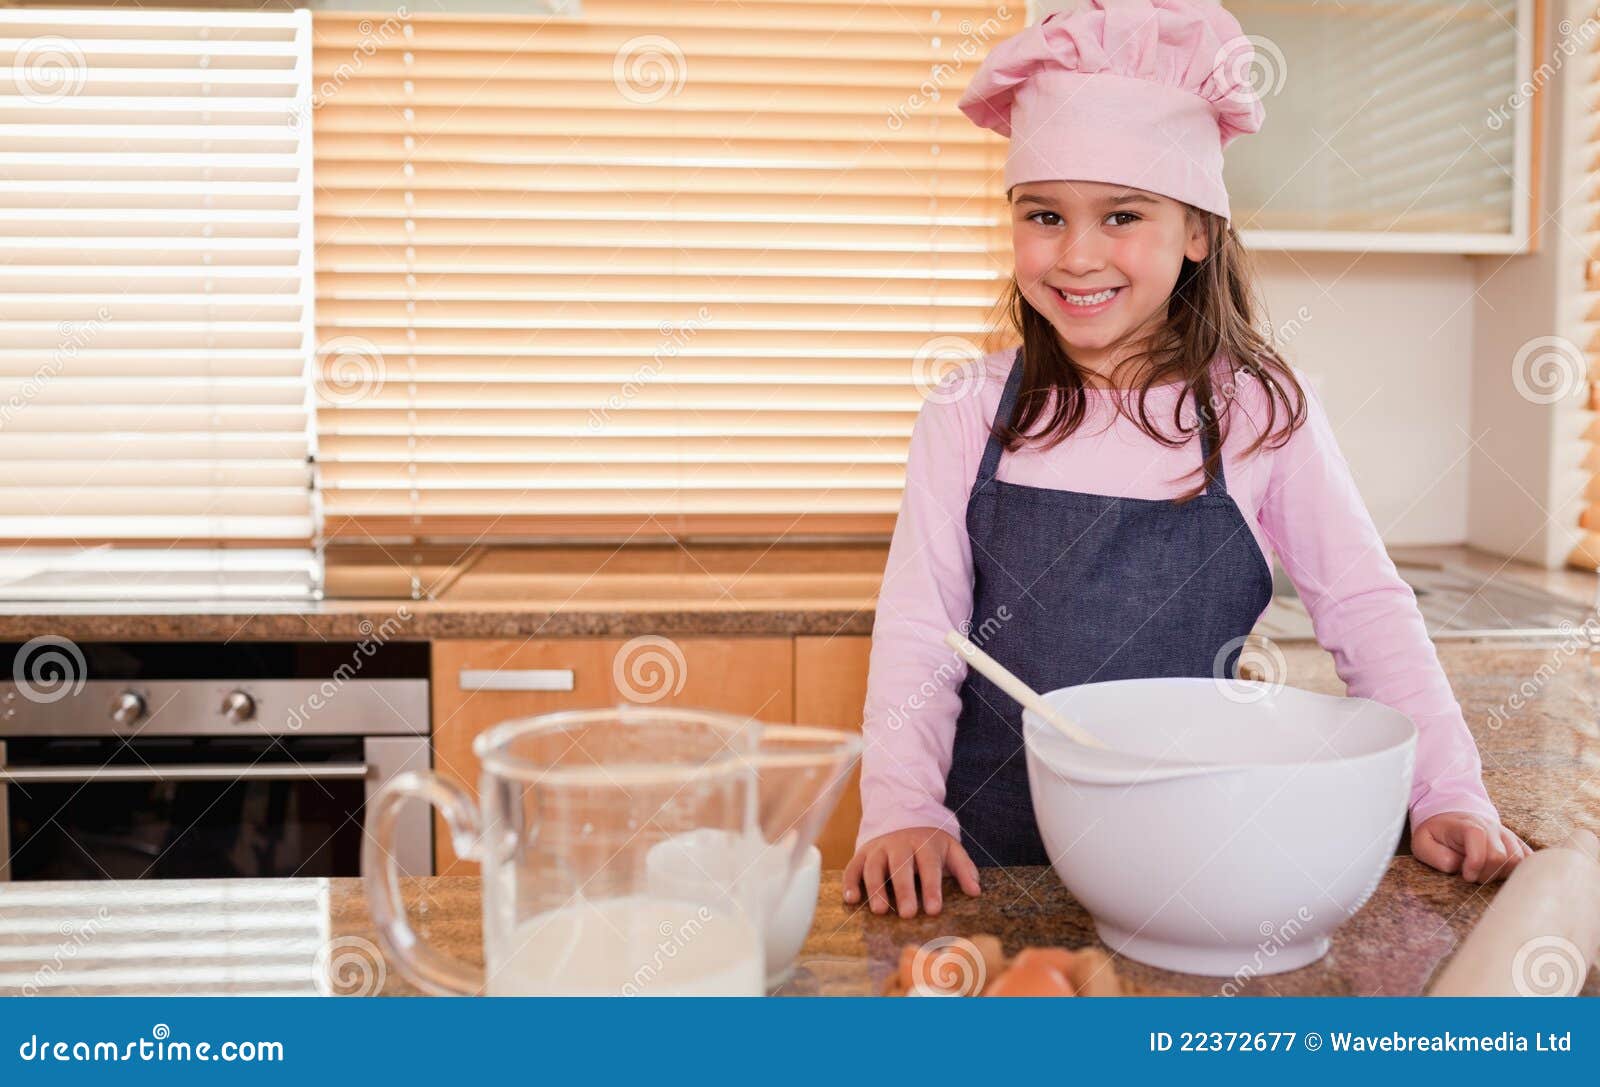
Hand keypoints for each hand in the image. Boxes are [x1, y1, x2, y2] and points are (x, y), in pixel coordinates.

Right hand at [841, 827, 981, 917]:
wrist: (902, 814)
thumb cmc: (929, 842)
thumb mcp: (950, 848)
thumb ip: (963, 868)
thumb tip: (975, 891)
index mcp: (924, 843)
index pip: (929, 865)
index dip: (931, 887)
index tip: (934, 909)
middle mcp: (899, 844)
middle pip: (900, 866)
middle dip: (904, 890)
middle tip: (907, 914)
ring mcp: (879, 848)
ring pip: (874, 866)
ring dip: (875, 889)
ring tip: (880, 911)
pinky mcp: (862, 853)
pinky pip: (853, 866)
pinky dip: (850, 882)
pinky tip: (851, 899)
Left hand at [1411, 811, 1530, 882]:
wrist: (1453, 818)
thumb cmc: (1438, 834)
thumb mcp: (1423, 842)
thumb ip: (1435, 855)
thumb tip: (1457, 866)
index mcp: (1467, 824)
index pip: (1478, 837)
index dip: (1474, 862)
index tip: (1465, 875)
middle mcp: (1492, 827)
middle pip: (1500, 856)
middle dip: (1486, 874)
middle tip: (1472, 876)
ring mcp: (1507, 835)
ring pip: (1517, 860)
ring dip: (1501, 874)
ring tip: (1484, 874)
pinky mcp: (1517, 844)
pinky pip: (1529, 859)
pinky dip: (1518, 871)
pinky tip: (1501, 874)